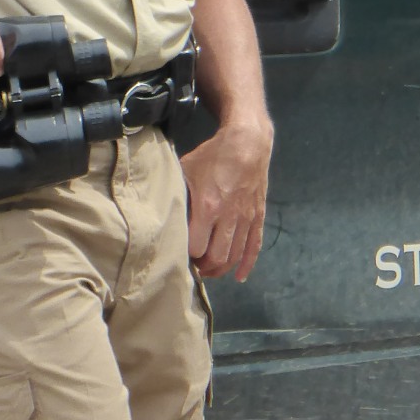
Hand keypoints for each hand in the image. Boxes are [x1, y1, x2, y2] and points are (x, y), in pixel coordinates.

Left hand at [181, 114, 273, 280]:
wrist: (248, 143)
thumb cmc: (213, 156)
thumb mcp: (186, 170)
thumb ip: (177, 194)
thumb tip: (161, 212)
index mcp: (208, 207)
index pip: (196, 247)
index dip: (187, 254)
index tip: (180, 253)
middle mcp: (229, 217)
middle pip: (216, 257)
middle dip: (203, 267)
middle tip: (194, 265)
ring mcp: (246, 218)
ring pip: (234, 256)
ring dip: (221, 268)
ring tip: (209, 270)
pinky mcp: (258, 216)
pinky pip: (254, 247)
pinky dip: (247, 264)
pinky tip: (239, 276)